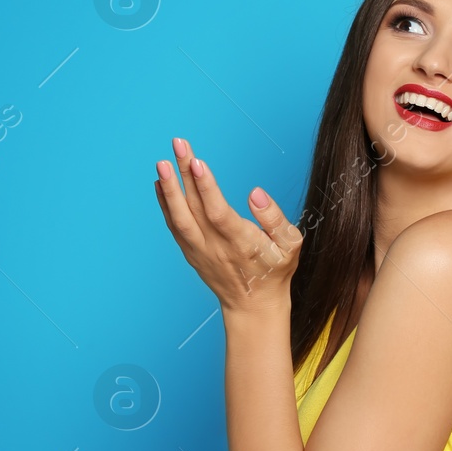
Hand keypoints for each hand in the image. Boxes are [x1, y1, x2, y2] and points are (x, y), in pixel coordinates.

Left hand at [153, 137, 301, 314]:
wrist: (253, 306)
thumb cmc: (275, 271)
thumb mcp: (290, 246)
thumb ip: (275, 218)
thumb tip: (255, 193)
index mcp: (242, 244)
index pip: (218, 212)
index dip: (206, 187)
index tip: (197, 162)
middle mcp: (216, 248)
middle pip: (194, 208)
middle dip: (184, 174)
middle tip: (177, 145)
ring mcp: (200, 252)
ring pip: (179, 218)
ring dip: (169, 189)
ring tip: (162, 163)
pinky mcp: (191, 253)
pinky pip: (175, 226)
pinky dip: (165, 205)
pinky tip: (161, 184)